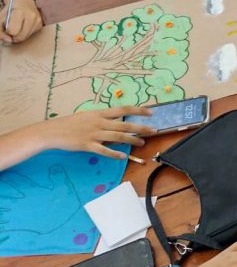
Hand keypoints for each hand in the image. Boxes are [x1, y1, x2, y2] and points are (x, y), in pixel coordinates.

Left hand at [1, 0, 42, 43]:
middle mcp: (32, 16)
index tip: (6, 28)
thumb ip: (0, 30)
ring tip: (17, 27)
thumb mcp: (1, 16)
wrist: (24, 1)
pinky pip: (31, 35)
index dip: (7, 32)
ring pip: (26, 37)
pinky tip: (24, 26)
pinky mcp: (40, 24)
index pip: (13, 31)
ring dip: (19, 35)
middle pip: (20, 37)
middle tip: (11, 30)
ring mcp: (38, 21)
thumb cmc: (11, 8)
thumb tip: (8, 40)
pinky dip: (25, 33)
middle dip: (14, 36)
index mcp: (20, 12)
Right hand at [34, 106, 156, 158]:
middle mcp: (99, 122)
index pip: (123, 109)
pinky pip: (104, 150)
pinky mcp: (87, 145)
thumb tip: (118, 124)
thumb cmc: (70, 124)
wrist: (52, 131)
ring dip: (132, 140)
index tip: (151, 112)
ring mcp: (93, 134)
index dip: (138, 110)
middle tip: (154, 130)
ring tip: (142, 143)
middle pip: (125, 125)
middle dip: (141, 128)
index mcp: (100, 113)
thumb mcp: (88, 117)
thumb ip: (103, 120)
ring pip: (118, 137)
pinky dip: (114, 153)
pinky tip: (123, 156)